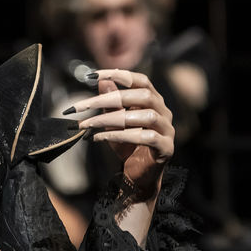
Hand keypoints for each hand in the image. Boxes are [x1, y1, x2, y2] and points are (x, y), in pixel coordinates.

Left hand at [64, 69, 174, 199]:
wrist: (138, 175)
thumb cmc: (126, 146)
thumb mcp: (113, 122)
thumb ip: (110, 103)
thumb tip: (102, 82)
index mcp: (153, 100)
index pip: (139, 79)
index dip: (117, 74)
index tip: (90, 75)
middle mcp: (164, 111)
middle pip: (142, 95)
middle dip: (109, 98)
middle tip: (82, 106)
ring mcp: (167, 129)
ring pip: (146, 116)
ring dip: (113, 119)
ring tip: (89, 125)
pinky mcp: (166, 148)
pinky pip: (146, 138)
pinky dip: (121, 136)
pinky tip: (100, 138)